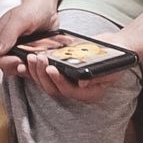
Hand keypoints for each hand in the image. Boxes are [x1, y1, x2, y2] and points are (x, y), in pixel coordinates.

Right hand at [0, 0, 58, 75]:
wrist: (47, 8)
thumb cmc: (34, 9)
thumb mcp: (21, 18)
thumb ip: (9, 33)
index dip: (4, 62)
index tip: (18, 59)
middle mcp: (4, 44)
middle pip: (2, 66)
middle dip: (16, 66)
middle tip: (29, 60)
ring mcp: (15, 49)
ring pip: (14, 68)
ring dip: (25, 68)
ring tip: (36, 60)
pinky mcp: (25, 53)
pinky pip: (25, 66)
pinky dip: (32, 67)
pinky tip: (39, 60)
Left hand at [21, 27, 142, 103]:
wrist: (116, 48)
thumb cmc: (116, 58)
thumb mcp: (112, 68)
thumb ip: (99, 76)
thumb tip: (82, 84)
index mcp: (89, 94)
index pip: (69, 91)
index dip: (58, 81)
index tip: (51, 68)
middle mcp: (76, 91)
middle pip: (54, 89)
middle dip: (43, 74)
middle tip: (37, 59)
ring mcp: (67, 82)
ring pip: (46, 82)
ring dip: (36, 71)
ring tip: (31, 57)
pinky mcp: (61, 73)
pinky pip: (44, 74)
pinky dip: (34, 69)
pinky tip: (26, 61)